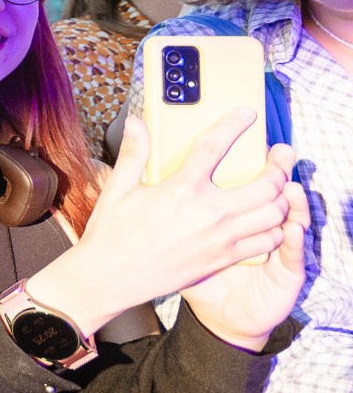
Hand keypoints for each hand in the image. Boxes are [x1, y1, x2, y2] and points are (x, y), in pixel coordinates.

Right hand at [26, 112, 296, 336]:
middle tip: (277, 161)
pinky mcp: (223, 259)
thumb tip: (135, 123)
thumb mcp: (118, 188)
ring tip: (276, 191)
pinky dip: (274, 229)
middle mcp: (208, 212)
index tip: (247, 115)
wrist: (110, 277)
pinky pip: (265, 242)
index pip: (215, 147)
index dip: (234, 125)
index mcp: (181, 189)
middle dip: (278, 169)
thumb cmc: (111, 234)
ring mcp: (220, 238)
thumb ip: (134, 153)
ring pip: (273, 214)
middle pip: (265, 185)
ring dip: (281, 200)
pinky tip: (266, 222)